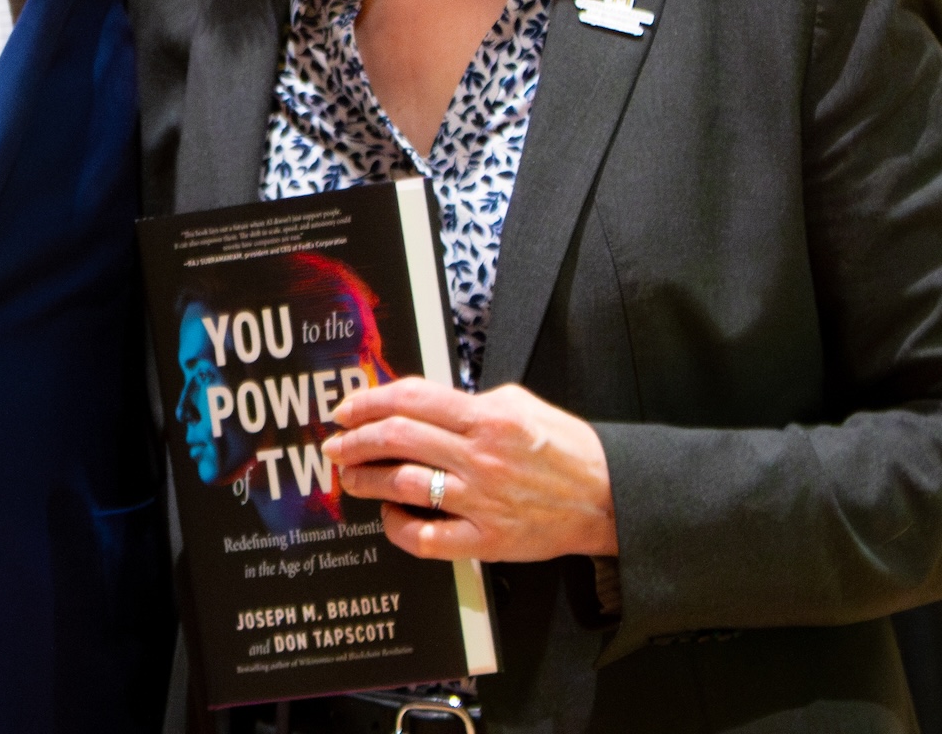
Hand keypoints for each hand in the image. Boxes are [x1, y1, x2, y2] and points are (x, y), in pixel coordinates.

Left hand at [323, 377, 613, 562]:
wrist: (606, 497)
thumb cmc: (565, 448)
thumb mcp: (521, 403)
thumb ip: (471, 401)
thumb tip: (421, 404)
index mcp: (488, 417)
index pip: (411, 399)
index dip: (369, 402)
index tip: (346, 410)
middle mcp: (481, 457)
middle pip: (398, 439)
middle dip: (355, 440)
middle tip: (335, 444)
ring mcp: (482, 501)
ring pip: (404, 485)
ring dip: (367, 479)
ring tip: (350, 476)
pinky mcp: (488, 541)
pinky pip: (427, 537)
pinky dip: (398, 527)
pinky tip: (389, 515)